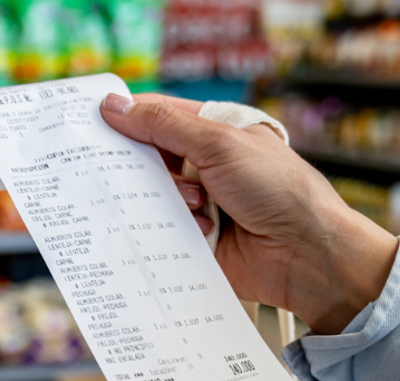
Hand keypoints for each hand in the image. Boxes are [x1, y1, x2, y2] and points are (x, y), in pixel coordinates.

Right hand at [102, 93, 399, 334]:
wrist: (307, 254)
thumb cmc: (278, 189)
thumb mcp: (219, 144)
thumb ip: (164, 126)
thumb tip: (115, 106)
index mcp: (216, 132)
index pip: (160, 116)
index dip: (128, 117)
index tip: (93, 120)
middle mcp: (206, 166)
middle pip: (149, 159)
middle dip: (136, 164)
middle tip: (115, 166)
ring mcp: (201, 205)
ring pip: (152, 197)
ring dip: (162, 200)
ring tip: (195, 204)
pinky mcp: (196, 241)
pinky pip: (161, 233)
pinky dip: (166, 231)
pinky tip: (189, 231)